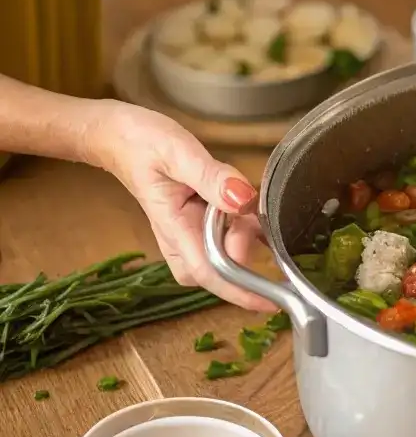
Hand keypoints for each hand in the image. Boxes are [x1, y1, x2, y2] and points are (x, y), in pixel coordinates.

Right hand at [90, 102, 276, 311]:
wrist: (120, 137)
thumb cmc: (143, 144)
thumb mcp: (179, 153)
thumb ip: (212, 177)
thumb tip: (243, 200)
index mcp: (176, 231)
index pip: (212, 274)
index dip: (244, 292)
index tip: (274, 300)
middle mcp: (183, 243)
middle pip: (228, 265)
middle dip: (248, 241)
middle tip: (242, 204)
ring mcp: (191, 237)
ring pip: (232, 249)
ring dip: (246, 227)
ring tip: (235, 193)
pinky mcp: (199, 226)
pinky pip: (230, 235)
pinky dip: (245, 223)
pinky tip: (251, 207)